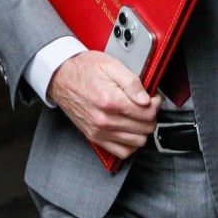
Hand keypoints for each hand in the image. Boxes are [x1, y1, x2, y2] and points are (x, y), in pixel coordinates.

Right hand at [47, 51, 161, 158]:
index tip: (154, 97)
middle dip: (152, 115)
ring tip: (140, 115)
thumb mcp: (111, 65)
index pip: (147, 112)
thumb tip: (146, 98)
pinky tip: (132, 131)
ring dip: (143, 129)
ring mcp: (99, 131)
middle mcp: (105, 120)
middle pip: (145, 128)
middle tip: (148, 104)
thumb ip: (131, 82)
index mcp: (111, 101)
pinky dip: (131, 144)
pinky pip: (122, 152)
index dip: (156, 103)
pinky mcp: (95, 138)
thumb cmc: (84, 69)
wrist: (61, 78)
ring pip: (137, 142)